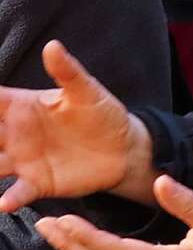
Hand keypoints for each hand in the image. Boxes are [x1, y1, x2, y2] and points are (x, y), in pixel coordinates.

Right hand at [0, 41, 154, 212]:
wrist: (123, 149)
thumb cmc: (102, 114)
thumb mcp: (86, 91)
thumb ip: (67, 72)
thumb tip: (53, 46)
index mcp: (22, 107)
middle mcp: (15, 134)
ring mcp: (23, 160)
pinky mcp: (38, 183)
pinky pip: (17, 192)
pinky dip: (9, 199)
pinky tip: (3, 204)